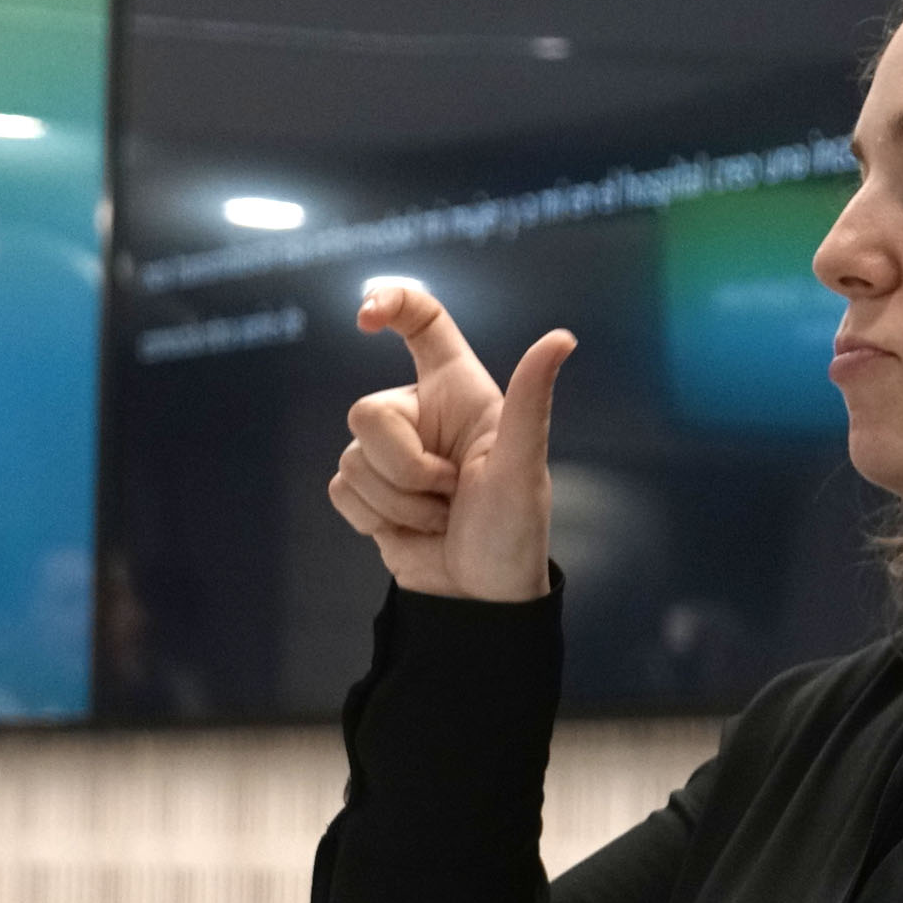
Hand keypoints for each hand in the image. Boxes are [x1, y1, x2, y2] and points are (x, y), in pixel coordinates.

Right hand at [328, 286, 575, 602]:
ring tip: (439, 518)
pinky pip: (340, 489)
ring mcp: (393, 454)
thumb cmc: (513, 533)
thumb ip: (531, 399)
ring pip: (352, 458)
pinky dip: (373, 518)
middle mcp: (423, 414)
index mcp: (461, 390)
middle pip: (366, 412)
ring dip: (396, 503)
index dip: (392, 302)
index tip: (366, 317)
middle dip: (405, 468)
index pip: (424, 321)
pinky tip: (410, 531)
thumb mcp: (524, 467)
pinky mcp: (369, 492)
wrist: (481, 600)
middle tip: (451, 493)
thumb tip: (563, 338)